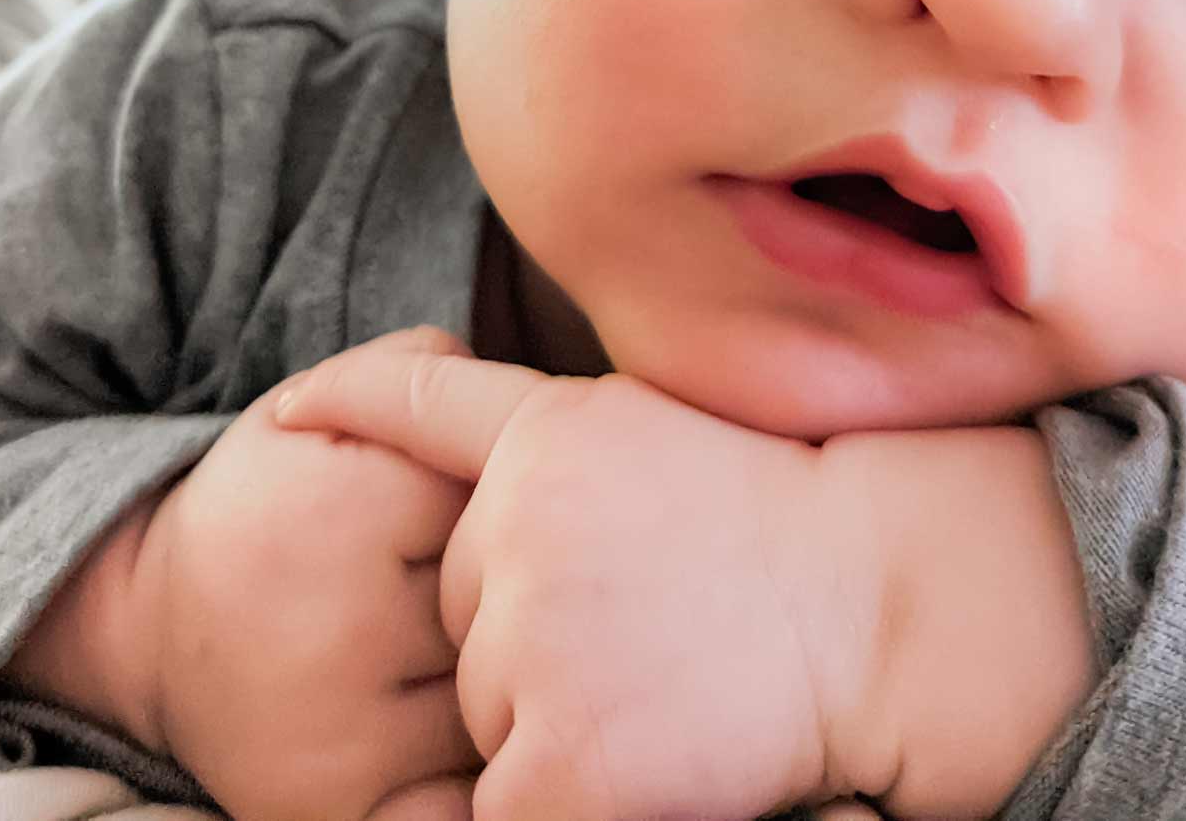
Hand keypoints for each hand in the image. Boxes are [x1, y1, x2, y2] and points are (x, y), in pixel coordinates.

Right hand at [11, 326, 482, 820]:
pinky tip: (455, 730)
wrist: (154, 629)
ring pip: (501, 697)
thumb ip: (426, 370)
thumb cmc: (269, 504)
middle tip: (460, 577)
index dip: (496, 490)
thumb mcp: (323, 408)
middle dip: (509, 583)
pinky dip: (475, 774)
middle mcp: (339, 630)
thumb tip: (526, 400)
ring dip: (499, 674)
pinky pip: (464, 801)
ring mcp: (342, 736)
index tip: (459, 497)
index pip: (501, 493)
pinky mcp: (339, 812)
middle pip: (510, 600)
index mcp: (343, 513)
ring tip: (452, 645)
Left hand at [274, 342, 880, 820]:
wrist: (897, 612)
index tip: (288, 413)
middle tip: (658, 630)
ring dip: (553, 724)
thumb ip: (561, 440)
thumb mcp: (668, 430)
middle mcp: (518, 526)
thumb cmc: (802, 527)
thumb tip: (478, 457)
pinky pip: (507, 808)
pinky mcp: (557, 758)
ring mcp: (532, 642)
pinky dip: (562, 803)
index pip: (412, 411)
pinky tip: (646, 770)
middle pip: (463, 613)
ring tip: (674, 692)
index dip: (341, 406)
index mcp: (548, 437)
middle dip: (528, 636)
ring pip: (488, 712)